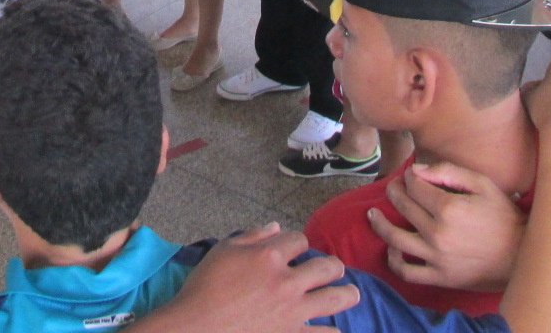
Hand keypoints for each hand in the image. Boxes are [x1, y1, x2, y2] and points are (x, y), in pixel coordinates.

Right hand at [158, 224, 356, 331]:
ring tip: (353, 293)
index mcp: (270, 256)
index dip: (299, 242)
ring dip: (348, 294)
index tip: (296, 248)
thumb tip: (276, 227)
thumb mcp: (223, 250)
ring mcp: (293, 311)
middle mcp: (288, 281)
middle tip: (335, 268)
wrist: (197, 328)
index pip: (299, 240)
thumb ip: (252, 236)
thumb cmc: (204, 287)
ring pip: (335, 299)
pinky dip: (332, 331)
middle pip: (326, 267)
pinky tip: (336, 329)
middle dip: (333, 265)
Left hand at [367, 161, 524, 290]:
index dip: (410, 176)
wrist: (521, 255)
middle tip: (394, 187)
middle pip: (403, 207)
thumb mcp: (482, 184)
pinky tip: (391, 248)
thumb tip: (417, 170)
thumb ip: (448, 172)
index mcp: (449, 208)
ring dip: (380, 224)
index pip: (414, 186)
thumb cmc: (503, 215)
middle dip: (394, 192)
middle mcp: (438, 234)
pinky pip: (407, 271)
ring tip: (373, 214)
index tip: (412, 174)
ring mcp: (437, 258)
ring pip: (395, 239)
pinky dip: (394, 260)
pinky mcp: (440, 277)